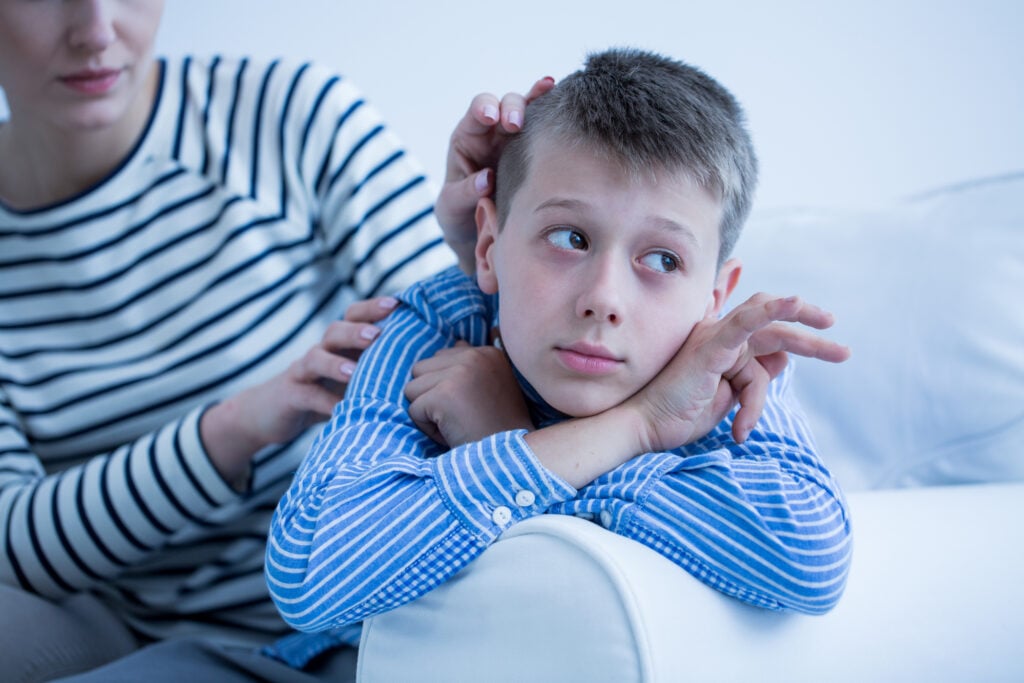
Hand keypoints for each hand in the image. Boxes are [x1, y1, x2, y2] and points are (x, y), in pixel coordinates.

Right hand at [200, 296, 398, 485]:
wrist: (270, 414)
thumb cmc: (322, 392)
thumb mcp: (348, 377)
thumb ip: (375, 366)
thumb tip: (423, 363)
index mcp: (338, 344)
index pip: (354, 316)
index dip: (372, 308)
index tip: (397, 305)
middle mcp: (320, 351)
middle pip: (335, 331)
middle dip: (355, 330)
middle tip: (376, 336)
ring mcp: (301, 372)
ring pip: (315, 358)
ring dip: (335, 364)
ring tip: (354, 373)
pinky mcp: (290, 395)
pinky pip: (306, 396)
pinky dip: (324, 403)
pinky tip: (340, 411)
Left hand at [405, 341, 531, 447]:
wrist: (510, 459)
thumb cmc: (497, 429)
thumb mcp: (492, 386)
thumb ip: (472, 364)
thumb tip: (458, 341)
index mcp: (487, 352)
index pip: (440, 358)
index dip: (448, 388)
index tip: (474, 405)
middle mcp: (474, 356)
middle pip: (420, 369)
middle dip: (432, 396)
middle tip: (463, 416)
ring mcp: (460, 373)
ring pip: (412, 388)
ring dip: (428, 411)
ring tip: (457, 423)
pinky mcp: (444, 394)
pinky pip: (413, 410)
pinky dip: (428, 428)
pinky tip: (453, 432)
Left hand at [434, 77, 555, 271]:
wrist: (478, 225)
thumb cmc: (458, 210)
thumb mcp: (452, 204)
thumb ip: (466, 191)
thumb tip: (488, 179)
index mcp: (468, 136)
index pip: (476, 112)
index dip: (483, 109)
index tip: (489, 117)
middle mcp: (494, 131)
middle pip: (505, 105)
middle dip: (512, 109)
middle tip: (515, 124)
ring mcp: (516, 137)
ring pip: (530, 109)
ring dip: (538, 103)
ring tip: (548, 98)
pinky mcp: (534, 147)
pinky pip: (545, 124)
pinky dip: (553, 105)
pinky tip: (559, 89)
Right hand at [632, 293, 849, 451]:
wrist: (645, 426)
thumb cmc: (678, 414)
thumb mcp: (728, 396)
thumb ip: (752, 376)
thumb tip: (783, 361)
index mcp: (721, 344)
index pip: (764, 333)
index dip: (789, 341)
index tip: (816, 349)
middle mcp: (717, 333)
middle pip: (773, 325)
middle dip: (812, 334)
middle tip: (843, 350)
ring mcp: (713, 336)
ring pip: (771, 332)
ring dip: (810, 341)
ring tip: (840, 352)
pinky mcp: (711, 346)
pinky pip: (746, 322)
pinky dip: (771, 310)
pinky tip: (795, 302)